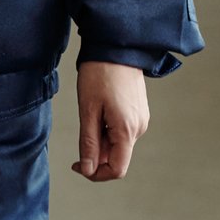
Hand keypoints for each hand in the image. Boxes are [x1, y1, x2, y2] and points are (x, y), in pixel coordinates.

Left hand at [72, 62, 150, 182]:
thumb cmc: (99, 74)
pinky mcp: (139, 111)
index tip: (78, 164)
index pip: (117, 169)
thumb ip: (89, 143)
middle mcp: (139, 128)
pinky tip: (101, 108)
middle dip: (96, 152)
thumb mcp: (88, 110)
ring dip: (102, 138)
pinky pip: (123, 130)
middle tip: (83, 126)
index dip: (96, 174)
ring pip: (119, 143)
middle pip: (116, 156)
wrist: (116, 45)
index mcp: (127, 130)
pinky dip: (108, 128)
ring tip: (92, 111)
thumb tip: (88, 169)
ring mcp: (141, 119)